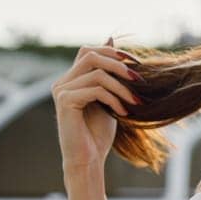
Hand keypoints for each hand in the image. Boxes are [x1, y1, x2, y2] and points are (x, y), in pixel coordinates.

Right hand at [51, 35, 143, 173]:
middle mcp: (62, 82)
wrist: (88, 160)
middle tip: (139, 79)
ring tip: (135, 101)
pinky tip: (123, 112)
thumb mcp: (109, 97)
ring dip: (121, 86)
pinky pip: (95, 89)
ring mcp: (61, 91)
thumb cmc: (98, 133)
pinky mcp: (65, 101)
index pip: (89, 51)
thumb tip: (110, 39)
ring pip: (96, 73)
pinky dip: (114, 99)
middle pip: (91, 54)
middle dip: (119, 64)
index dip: (113, 52)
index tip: (137, 63)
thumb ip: (109, 73)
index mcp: (71, 79)